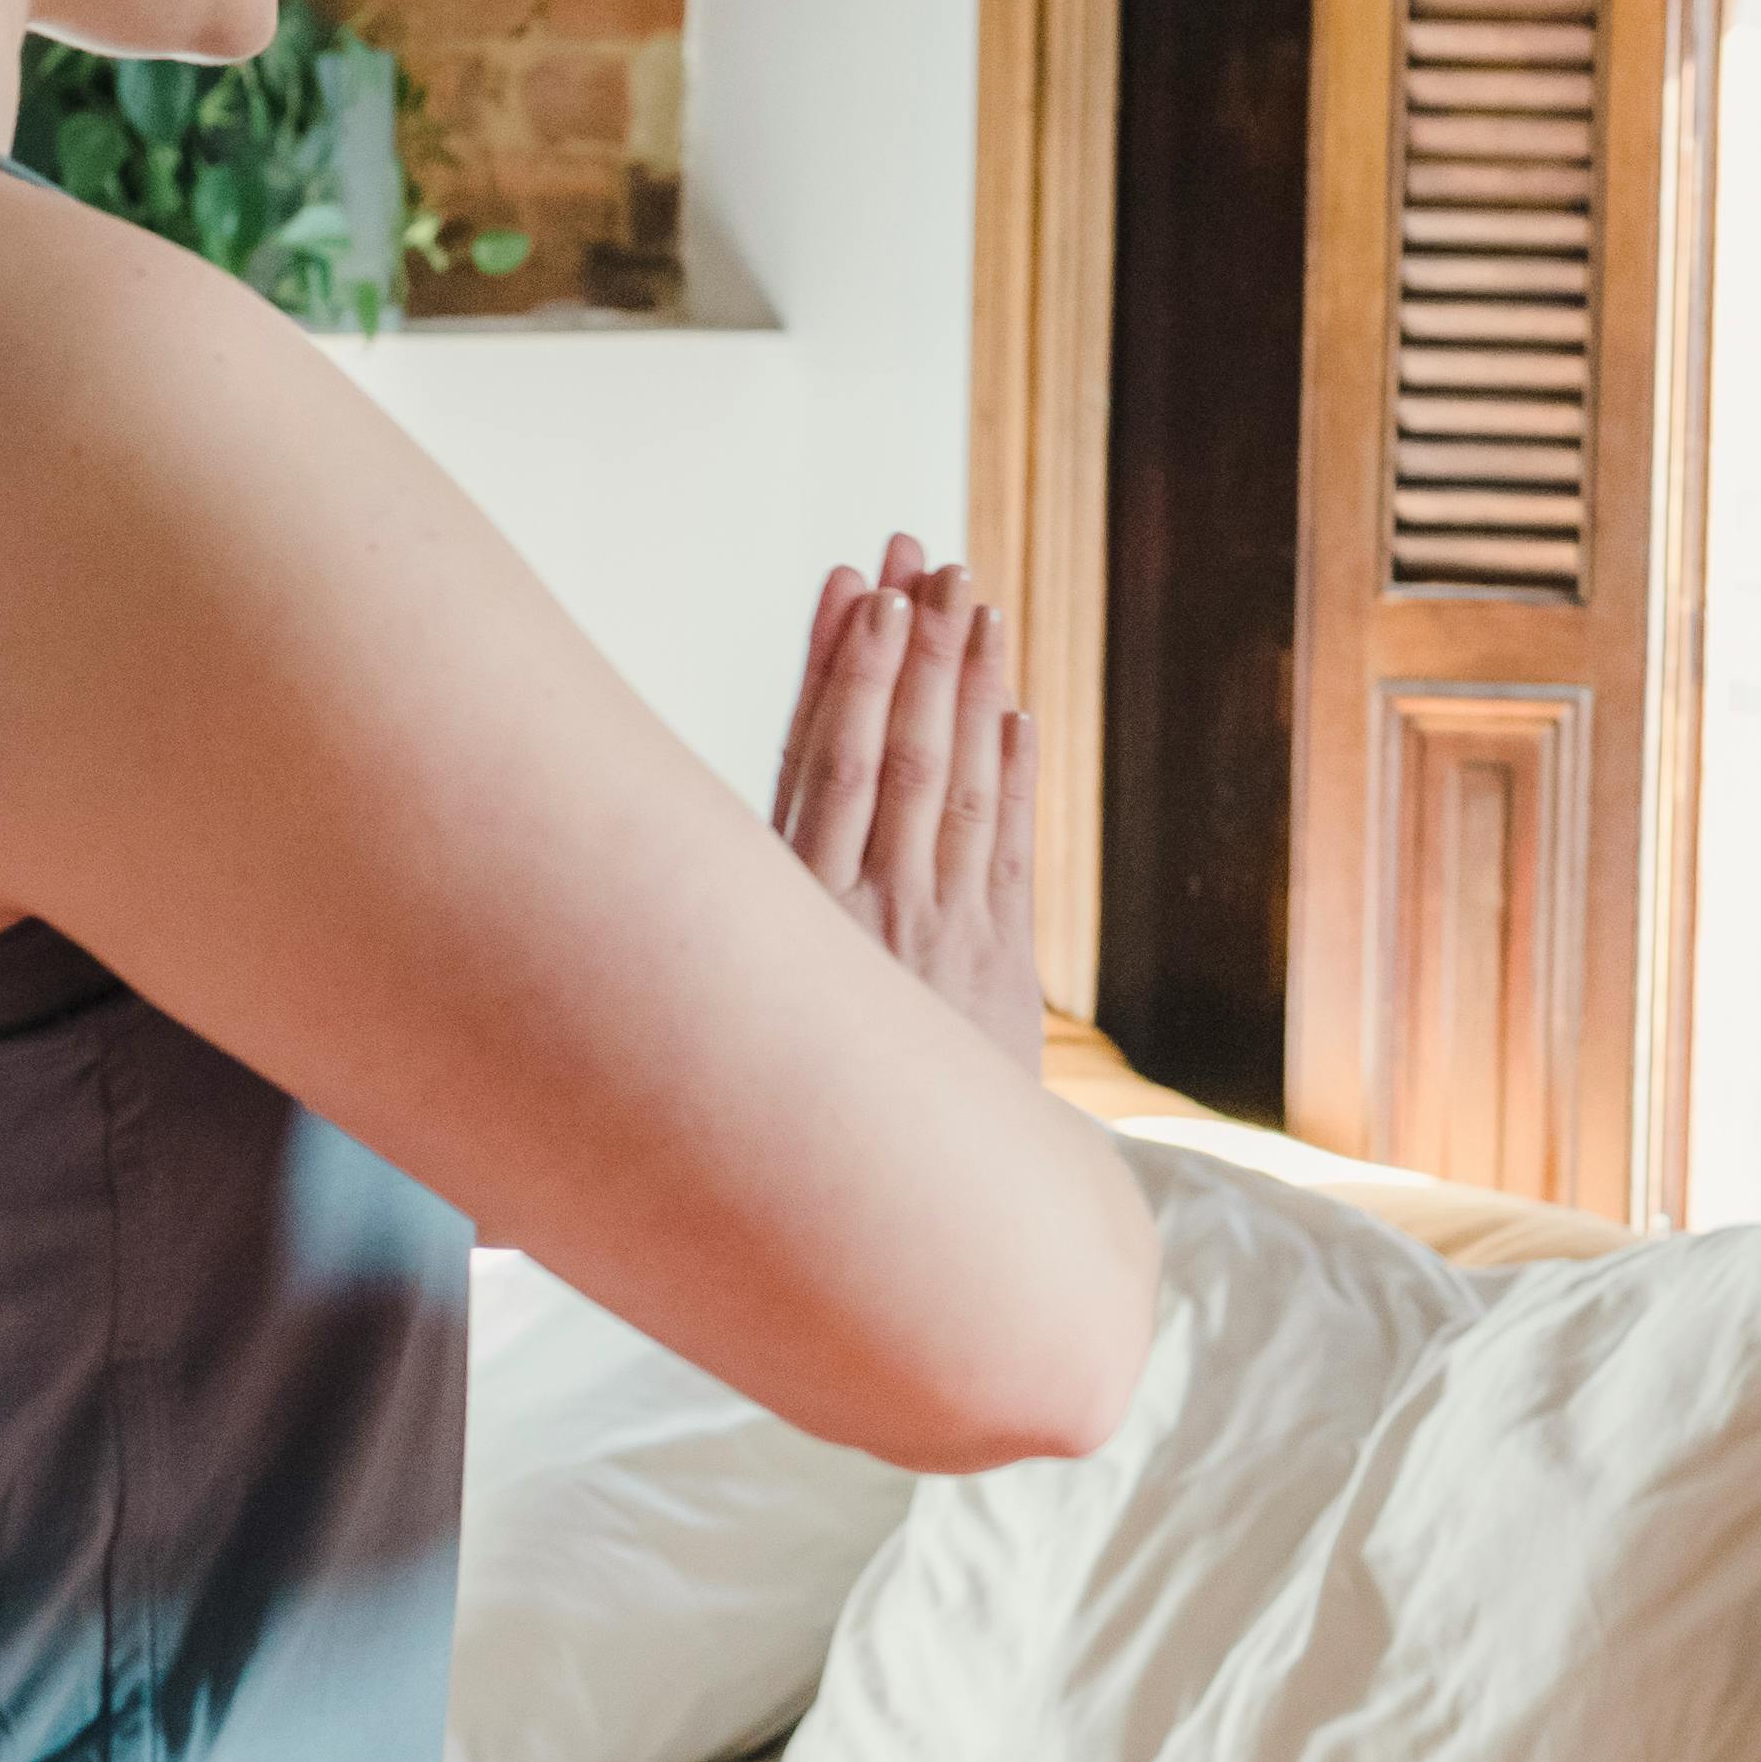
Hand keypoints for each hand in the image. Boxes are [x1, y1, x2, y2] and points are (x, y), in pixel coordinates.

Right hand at [771, 537, 1042, 1074]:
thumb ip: (752, 891)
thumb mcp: (745, 996)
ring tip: (975, 605)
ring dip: (970, 688)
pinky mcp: (998, 963)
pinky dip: (1014, 775)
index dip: (844, 669)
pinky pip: (1009, 850)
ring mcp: (942, 933)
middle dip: (914, 650)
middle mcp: (871, 911)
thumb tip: (748, 795)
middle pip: (900, 753)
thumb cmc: (798, 1096)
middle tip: (927, 562)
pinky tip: (1015, 709)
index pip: (823, 760)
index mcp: (797, 911)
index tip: (856, 593)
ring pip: (959, 787)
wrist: (896, 1199)